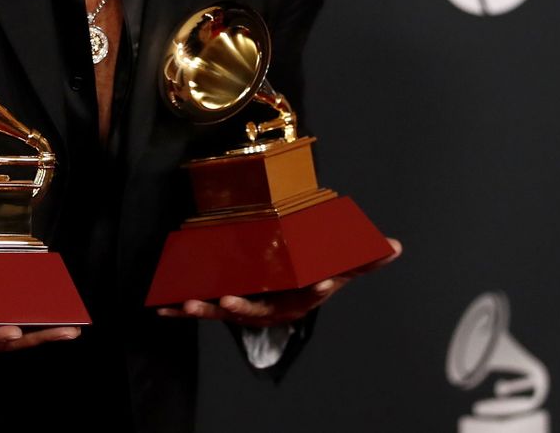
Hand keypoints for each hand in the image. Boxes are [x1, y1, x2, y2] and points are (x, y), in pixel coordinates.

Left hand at [155, 237, 402, 328]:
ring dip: (205, 309)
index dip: (317, 290)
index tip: (320, 286)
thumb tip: (395, 246)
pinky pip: (206, 307)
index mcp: (303, 297)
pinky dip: (185, 308)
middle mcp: (275, 307)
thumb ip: (365, 256)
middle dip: (241, 307)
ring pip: (226, 312)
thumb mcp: (340, 264)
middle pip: (259, 310)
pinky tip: (165, 307)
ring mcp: (249, 307)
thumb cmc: (313, 275)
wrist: (288, 288)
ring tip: (187, 304)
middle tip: (227, 300)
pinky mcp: (226, 303)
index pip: (314, 294)